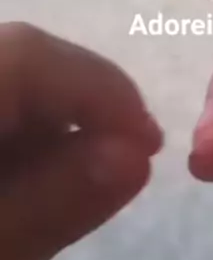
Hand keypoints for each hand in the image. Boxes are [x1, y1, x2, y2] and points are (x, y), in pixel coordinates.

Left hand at [0, 23, 161, 259]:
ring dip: (46, 125)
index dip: (98, 88)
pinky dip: (15, 141)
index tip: (151, 145)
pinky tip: (25, 187)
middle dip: (76, 107)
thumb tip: (137, 154)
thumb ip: (53, 202)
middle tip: (124, 166)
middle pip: (13, 63)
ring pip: (2, 84)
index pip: (25, 57)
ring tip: (79, 184)